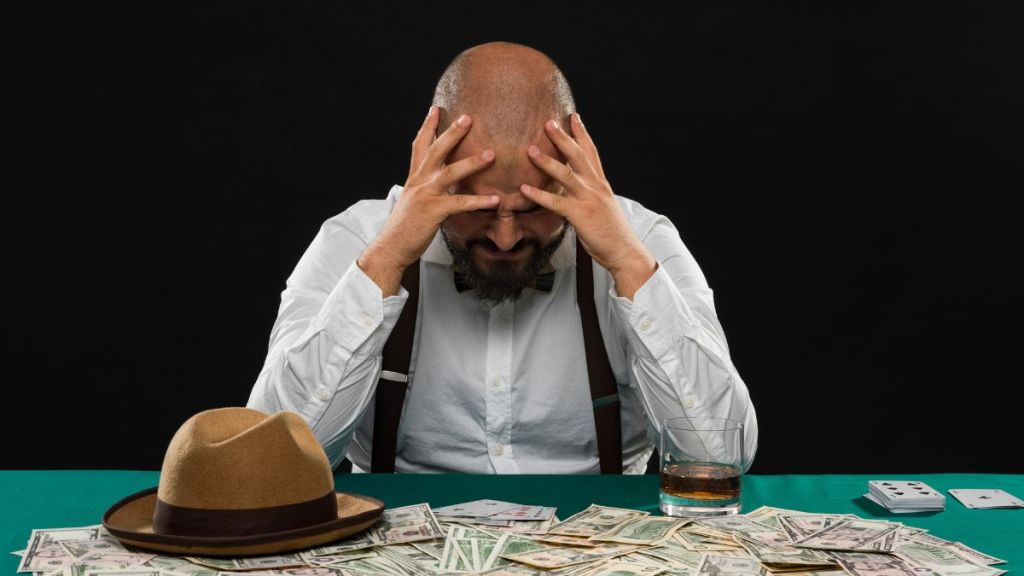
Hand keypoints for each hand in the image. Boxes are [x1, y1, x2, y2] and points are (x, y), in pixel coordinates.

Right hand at [359, 108, 498, 293]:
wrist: (391, 247)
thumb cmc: (404, 228)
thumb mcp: (414, 202)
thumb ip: (426, 190)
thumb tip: (441, 186)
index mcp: (414, 178)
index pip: (419, 145)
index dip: (427, 126)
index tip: (435, 109)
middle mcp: (419, 181)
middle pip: (436, 149)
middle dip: (452, 132)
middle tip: (468, 117)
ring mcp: (426, 195)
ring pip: (450, 172)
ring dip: (473, 162)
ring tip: (492, 154)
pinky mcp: (433, 211)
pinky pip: (459, 203)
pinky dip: (479, 201)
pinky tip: (495, 200)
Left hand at [519, 113, 656, 295]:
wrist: (625, 251)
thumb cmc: (612, 233)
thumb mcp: (603, 207)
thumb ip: (591, 195)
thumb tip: (578, 191)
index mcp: (601, 184)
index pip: (591, 152)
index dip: (582, 133)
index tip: (573, 116)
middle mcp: (596, 186)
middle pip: (578, 155)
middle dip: (563, 137)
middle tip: (548, 122)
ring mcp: (588, 199)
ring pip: (565, 174)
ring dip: (547, 161)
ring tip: (530, 149)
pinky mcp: (580, 215)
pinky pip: (556, 202)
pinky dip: (539, 195)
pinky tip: (523, 189)